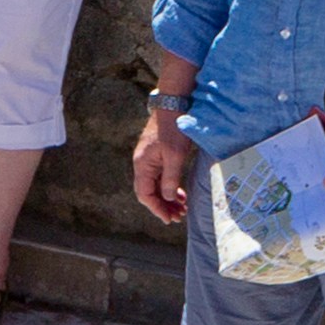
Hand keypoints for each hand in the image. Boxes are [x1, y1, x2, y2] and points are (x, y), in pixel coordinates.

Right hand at [132, 111, 197, 227]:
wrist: (173, 105)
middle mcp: (142, 163)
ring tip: (182, 207)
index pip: (145, 195)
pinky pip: (160, 176)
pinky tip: (180, 192)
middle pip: (149, 192)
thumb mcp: (175, 156)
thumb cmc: (174, 129)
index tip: (170, 219)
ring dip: (167, 197)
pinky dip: (169, 186)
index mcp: (142, 165)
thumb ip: (170, 179)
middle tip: (179, 216)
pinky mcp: (157, 154)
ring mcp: (149, 159)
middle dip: (163, 206)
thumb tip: (168, 198)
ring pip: (155, 185)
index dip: (157, 209)